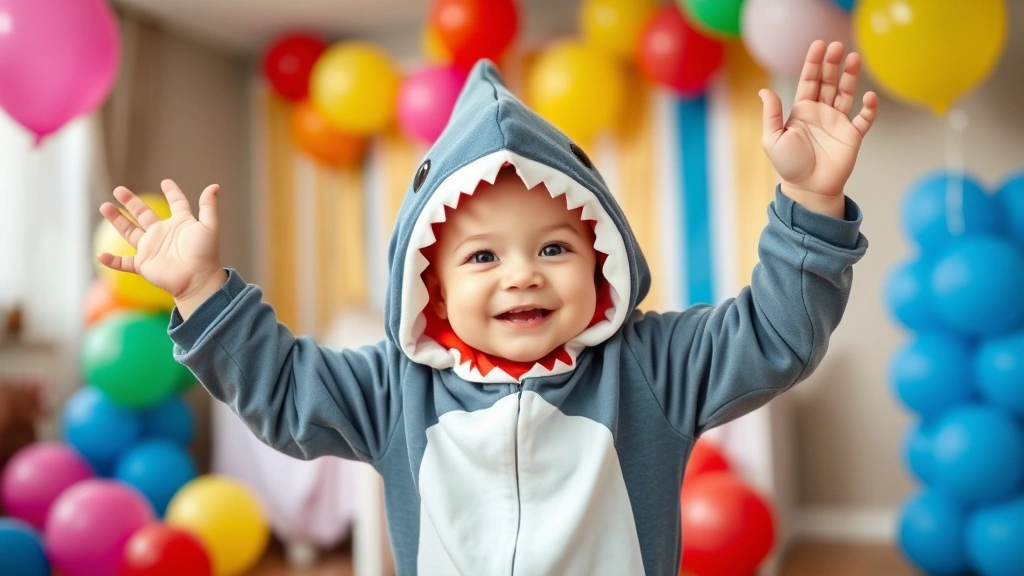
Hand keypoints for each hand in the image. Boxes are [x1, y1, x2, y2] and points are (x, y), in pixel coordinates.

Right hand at [97, 180, 225, 311]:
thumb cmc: (205, 253)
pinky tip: (101, 255)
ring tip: (104, 206)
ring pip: (129, 232)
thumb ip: (209, 206)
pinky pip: (124, 263)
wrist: (197, 280)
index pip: (176, 204)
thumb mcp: (209, 226)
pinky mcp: (144, 265)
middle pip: (144, 214)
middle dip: (131, 202)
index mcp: (180, 224)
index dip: (172, 193)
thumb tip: (215, 186)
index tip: (166, 182)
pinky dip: (112, 261)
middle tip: (118, 190)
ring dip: (117, 220)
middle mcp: (163, 234)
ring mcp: (151, 249)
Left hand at [760, 40, 878, 216]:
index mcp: (802, 110)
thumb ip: (771, 114)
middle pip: (829, 81)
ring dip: (850, 76)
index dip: (813, 63)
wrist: (808, 189)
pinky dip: (869, 108)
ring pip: (846, 93)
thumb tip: (764, 91)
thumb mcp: (773, 139)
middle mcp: (821, 112)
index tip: (819, 45)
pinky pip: (864, 119)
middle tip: (837, 46)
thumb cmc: (789, 165)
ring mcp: (838, 122)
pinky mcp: (853, 136)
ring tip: (853, 58)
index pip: (809, 80)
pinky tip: (868, 97)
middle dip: (832, 63)